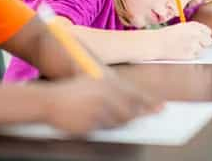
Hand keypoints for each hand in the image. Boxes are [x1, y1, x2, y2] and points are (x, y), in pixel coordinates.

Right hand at [42, 75, 162, 134]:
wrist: (49, 100)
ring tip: (105, 115)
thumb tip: (136, 105)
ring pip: (118, 121)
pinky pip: (104, 129)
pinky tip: (92, 120)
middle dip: (136, 116)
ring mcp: (98, 110)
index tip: (162, 108)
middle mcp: (105, 95)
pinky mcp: (90, 123)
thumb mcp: (93, 84)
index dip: (149, 102)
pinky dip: (102, 126)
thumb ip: (114, 91)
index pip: (134, 94)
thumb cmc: (72, 92)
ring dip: (117, 122)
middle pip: (130, 110)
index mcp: (107, 83)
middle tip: (145, 119)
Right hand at [154, 21, 211, 59]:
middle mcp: (196, 34)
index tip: (201, 38)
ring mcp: (194, 45)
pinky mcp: (190, 55)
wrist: (156, 43)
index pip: (208, 31)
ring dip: (196, 50)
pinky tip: (182, 52)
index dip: (204, 35)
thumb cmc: (166, 35)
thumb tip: (204, 35)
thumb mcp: (182, 27)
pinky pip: (195, 56)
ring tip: (185, 48)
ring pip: (202, 50)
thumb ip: (194, 29)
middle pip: (209, 41)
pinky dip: (190, 56)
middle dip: (203, 43)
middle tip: (194, 44)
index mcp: (194, 25)